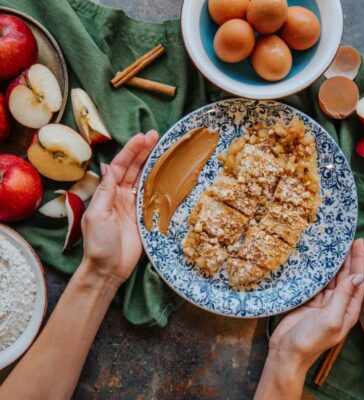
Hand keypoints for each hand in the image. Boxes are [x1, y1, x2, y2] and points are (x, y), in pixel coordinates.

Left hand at [81, 130, 158, 285]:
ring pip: (143, 180)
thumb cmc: (99, 243)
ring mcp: (133, 206)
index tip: (141, 137)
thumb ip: (106, 191)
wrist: (108, 269)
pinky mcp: (143, 217)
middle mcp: (120, 196)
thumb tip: (110, 166)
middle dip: (142, 152)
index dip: (131, 151)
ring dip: (151, 164)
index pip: (120, 167)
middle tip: (154, 135)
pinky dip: (158, 184)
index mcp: (107, 193)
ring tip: (161, 148)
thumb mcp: (98, 214)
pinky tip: (165, 173)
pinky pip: (151, 196)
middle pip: (133, 169)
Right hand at [268, 238, 363, 370]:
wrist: (286, 352)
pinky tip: (316, 261)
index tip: (358, 242)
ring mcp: (323, 303)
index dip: (359, 261)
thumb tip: (356, 277)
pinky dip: (318, 271)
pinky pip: (316, 283)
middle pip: (346, 277)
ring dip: (333, 263)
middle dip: (348, 258)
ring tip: (333, 246)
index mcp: (348, 310)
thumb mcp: (330, 318)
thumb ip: (343, 297)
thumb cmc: (310, 339)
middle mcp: (338, 305)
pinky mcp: (309, 301)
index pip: (357, 280)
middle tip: (346, 239)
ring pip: (331, 278)